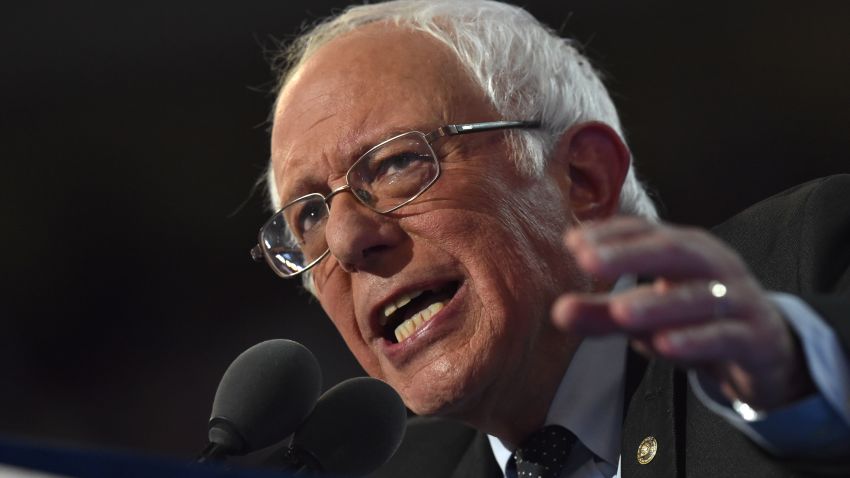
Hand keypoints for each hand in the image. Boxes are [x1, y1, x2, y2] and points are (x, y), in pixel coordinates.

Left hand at [551, 216, 813, 409]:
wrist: (765, 350)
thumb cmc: (695, 319)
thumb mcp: (645, 315)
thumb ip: (602, 312)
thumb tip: (558, 312)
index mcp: (682, 249)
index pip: (644, 232)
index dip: (610, 234)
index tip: (572, 242)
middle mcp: (712, 265)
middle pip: (672, 251)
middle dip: (630, 254)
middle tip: (589, 261)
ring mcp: (737, 299)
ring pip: (700, 297)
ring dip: (658, 303)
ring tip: (620, 311)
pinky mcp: (754, 336)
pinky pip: (726, 336)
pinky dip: (696, 340)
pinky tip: (666, 346)